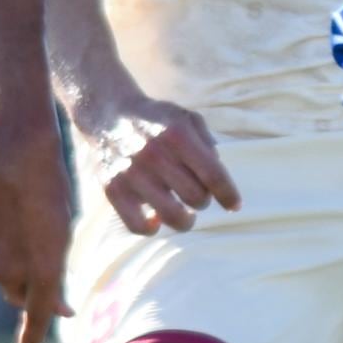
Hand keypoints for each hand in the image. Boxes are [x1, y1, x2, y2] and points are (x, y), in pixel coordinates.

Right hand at [0, 123, 74, 342]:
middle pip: (14, 290)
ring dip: (0, 256)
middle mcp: (10, 270)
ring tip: (11, 218)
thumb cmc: (49, 188)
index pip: (38, 314)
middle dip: (23, 280)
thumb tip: (60, 308)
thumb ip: (54, 272)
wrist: (16, 149)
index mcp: (44, 270)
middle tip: (31, 249)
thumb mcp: (61, 232)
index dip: (33, 334)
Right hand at [71, 91, 240, 236]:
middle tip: (197, 194)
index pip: (213, 175)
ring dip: (185, 220)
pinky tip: (155, 219)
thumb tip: (220, 182)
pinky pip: (138, 226)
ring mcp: (132, 173)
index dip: (229, 195)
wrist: (108, 114)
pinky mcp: (113, 189)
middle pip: (197, 198)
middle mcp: (155, 154)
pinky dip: (151, 228)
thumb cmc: (156, 120)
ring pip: (172, 216)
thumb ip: (208, 145)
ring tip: (184, 213)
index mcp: (177, 134)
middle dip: (203, 200)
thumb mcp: (187, 118)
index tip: (234, 205)